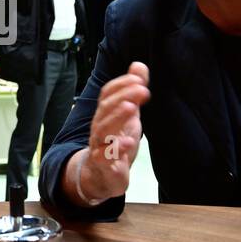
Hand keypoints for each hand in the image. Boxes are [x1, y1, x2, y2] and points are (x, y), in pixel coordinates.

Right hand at [76, 62, 150, 202]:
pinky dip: (116, 148)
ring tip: (131, 108)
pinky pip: (104, 155)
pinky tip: (128, 142)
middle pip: (105, 108)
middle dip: (122, 96)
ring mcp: (98, 145)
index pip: (107, 94)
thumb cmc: (115, 142)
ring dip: (116, 117)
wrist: (103, 176)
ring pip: (103, 129)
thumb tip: (138, 66)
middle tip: (142, 90)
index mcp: (105, 113)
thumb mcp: (128, 115)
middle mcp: (99, 126)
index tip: (140, 79)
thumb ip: (133, 92)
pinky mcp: (102, 164)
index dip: (121, 84)